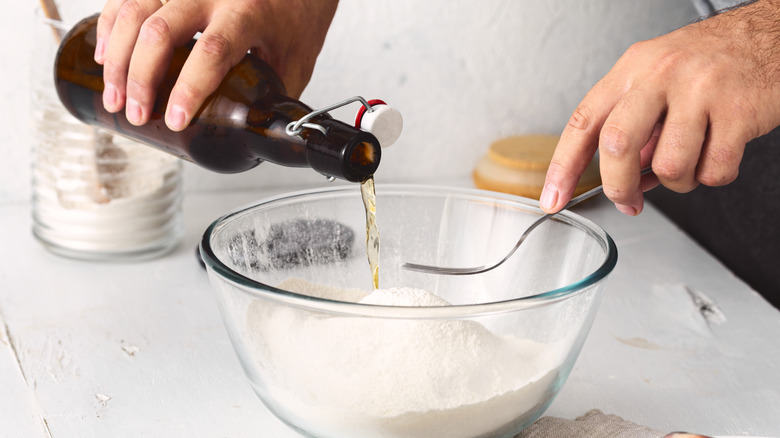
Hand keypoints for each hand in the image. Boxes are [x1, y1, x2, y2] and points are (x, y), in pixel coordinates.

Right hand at [93, 0, 337, 130]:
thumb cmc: (296, 21)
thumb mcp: (295, 65)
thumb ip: (271, 99)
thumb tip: (253, 142)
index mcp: (249, 14)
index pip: (211, 51)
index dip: (188, 89)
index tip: (174, 120)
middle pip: (161, 31)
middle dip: (140, 78)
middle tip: (135, 114)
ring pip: (137, 11)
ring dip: (118, 56)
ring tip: (115, 97)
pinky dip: (110, 25)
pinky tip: (104, 56)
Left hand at [540, 0, 779, 215]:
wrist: (770, 35)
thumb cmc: (708, 62)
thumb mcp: (656, 77)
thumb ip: (632, 123)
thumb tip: (620, 179)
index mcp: (632, 69)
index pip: (583, 122)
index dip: (563, 167)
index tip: (552, 198)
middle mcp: (661, 75)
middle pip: (618, 145)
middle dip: (618, 185)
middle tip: (627, 200)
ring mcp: (701, 91)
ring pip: (668, 167)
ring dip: (677, 182)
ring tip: (688, 161)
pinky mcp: (739, 111)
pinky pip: (714, 170)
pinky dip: (713, 176)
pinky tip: (716, 154)